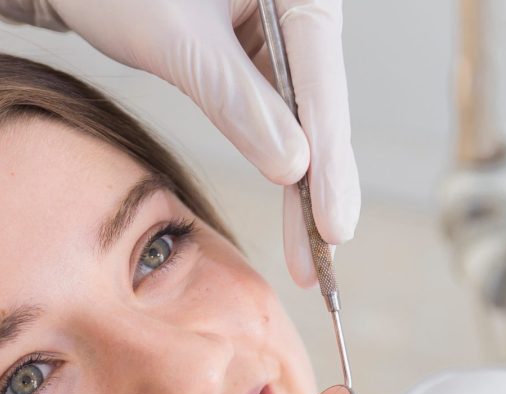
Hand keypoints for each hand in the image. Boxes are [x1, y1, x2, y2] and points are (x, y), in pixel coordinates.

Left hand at [0, 0, 359, 288]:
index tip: (331, 224)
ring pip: (302, 115)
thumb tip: (291, 168)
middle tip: (323, 258)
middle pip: (321, 103)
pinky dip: (276, 158)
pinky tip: (288, 207)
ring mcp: (280, 26)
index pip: (320, 80)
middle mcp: (299, 3)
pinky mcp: (255, 49)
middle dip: (321, 184)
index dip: (328, 160)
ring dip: (303, 183)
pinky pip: (274, 110)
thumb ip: (232, 98)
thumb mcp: (174, 40)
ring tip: (309, 252)